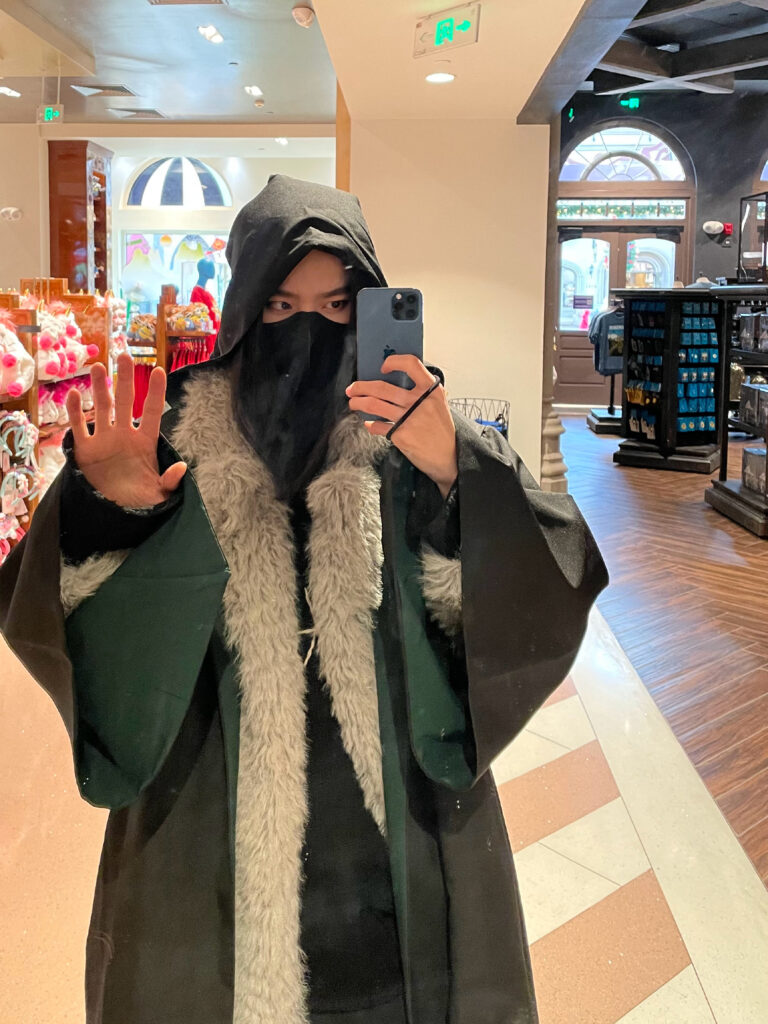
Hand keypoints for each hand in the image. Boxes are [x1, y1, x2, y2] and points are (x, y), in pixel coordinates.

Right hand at [65, 353, 186, 507]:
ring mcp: (104, 440)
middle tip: (125, 356)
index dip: (155, 393)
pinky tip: (74, 394)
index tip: (159, 371)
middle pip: (125, 401)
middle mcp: (124, 435)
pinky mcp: (85, 450)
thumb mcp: (159, 494)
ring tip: (98, 366)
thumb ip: (170, 481)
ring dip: (99, 387)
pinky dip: (76, 412)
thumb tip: (181, 467)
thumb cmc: (140, 501)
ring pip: (101, 407)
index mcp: (145, 442)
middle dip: (125, 379)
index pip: (152, 412)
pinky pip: (80, 427)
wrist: (114, 512)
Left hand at [346, 355, 457, 497]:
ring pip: (374, 405)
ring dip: (358, 403)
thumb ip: (422, 392)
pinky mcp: (400, 435)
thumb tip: (394, 381)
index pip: (411, 365)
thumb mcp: (439, 404)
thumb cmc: (443, 431)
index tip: (383, 367)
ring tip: (354, 403)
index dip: (393, 362)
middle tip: (352, 388)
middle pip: (381, 387)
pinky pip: (378, 426)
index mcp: (431, 390)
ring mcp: (408, 418)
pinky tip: (370, 424)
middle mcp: (419, 402)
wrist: (449, 457)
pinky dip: (370, 425)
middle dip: (361, 387)